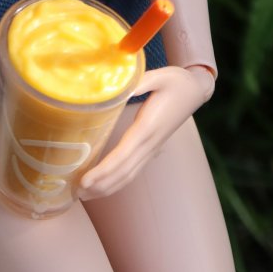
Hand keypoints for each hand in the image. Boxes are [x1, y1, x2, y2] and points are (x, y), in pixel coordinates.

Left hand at [77, 64, 214, 199]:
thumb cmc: (176, 81)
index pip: (123, 154)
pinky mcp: (152, 148)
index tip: (85, 180)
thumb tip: (120, 88)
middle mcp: (150, 143)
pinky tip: (104, 185)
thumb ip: (140, 82)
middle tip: (77, 193)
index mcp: (148, 127)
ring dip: (108, 187)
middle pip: (124, 171)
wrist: (195, 90)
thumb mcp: (159, 76)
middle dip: (100, 184)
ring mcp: (152, 148)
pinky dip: (118, 181)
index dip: (104, 170)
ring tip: (85, 194)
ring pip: (129, 174)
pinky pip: (134, 170)